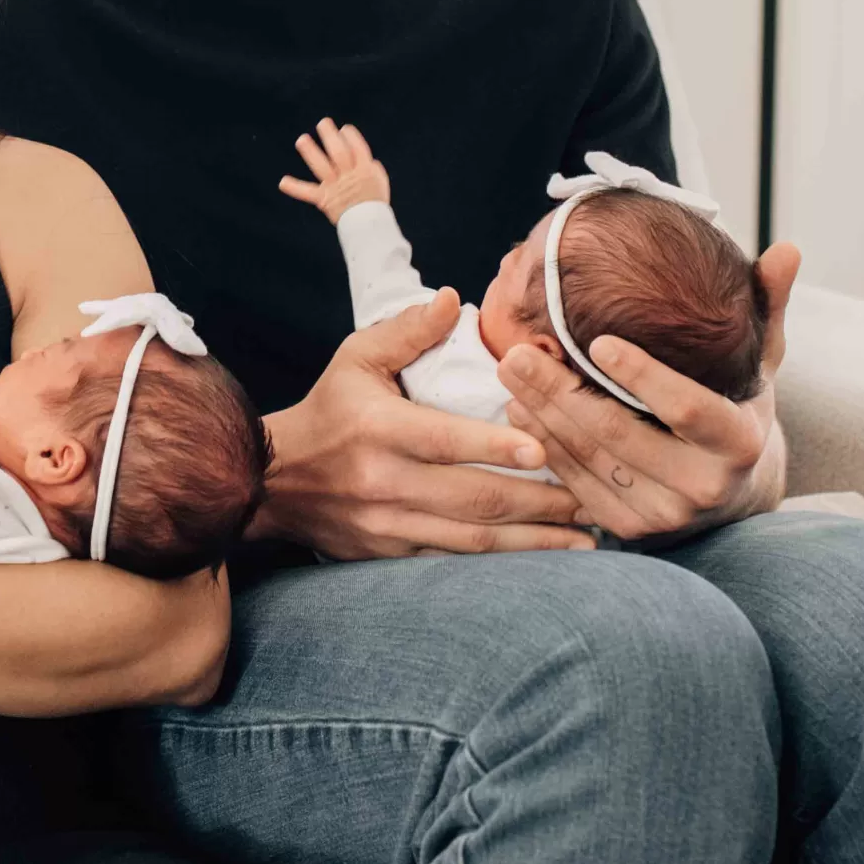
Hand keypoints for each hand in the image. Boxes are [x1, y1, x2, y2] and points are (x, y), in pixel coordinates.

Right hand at [258, 289, 594, 557]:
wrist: (274, 481)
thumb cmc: (328, 410)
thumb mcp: (357, 358)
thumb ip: (408, 330)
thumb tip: (453, 298)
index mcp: (379, 429)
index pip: (445, 440)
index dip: (495, 447)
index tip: (544, 449)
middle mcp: (384, 483)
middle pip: (473, 499)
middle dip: (538, 503)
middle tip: (589, 498)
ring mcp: (387, 525)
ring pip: (471, 540)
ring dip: (532, 543)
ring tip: (583, 539)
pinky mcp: (390, 555)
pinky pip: (453, 562)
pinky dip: (500, 565)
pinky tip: (539, 561)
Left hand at [277, 119, 392, 224]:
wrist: (369, 226)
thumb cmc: (375, 202)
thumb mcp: (379, 181)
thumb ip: (372, 167)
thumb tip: (365, 157)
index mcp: (364, 170)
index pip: (357, 148)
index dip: (351, 137)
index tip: (344, 129)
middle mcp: (348, 176)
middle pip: (339, 152)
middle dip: (330, 137)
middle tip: (322, 124)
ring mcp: (334, 187)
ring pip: (321, 166)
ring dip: (311, 152)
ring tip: (301, 140)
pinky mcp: (324, 199)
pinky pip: (308, 193)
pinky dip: (295, 188)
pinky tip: (283, 182)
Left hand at [498, 242, 801, 542]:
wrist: (733, 493)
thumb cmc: (738, 409)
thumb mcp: (760, 363)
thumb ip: (767, 306)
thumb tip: (787, 249)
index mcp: (738, 442)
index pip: (685, 407)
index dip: (641, 376)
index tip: (597, 341)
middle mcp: (703, 487)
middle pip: (618, 433)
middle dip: (560, 390)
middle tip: (517, 350)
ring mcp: (664, 514)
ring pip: (589, 458)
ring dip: (541, 413)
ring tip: (509, 370)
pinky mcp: (630, 530)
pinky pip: (577, 485)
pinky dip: (545, 445)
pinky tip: (518, 411)